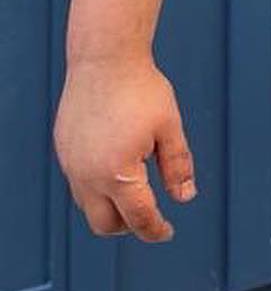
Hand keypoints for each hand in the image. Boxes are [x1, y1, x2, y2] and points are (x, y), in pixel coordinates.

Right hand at [54, 58, 196, 241]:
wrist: (104, 59)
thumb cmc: (141, 89)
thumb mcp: (169, 127)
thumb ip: (177, 165)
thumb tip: (185, 197)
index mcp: (118, 174)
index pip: (138, 218)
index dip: (155, 229)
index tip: (167, 231)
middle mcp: (88, 177)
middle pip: (105, 224)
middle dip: (129, 226)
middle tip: (150, 215)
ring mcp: (72, 165)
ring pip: (88, 206)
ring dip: (110, 207)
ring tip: (134, 190)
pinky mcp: (64, 152)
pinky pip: (78, 184)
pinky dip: (97, 188)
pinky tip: (115, 168)